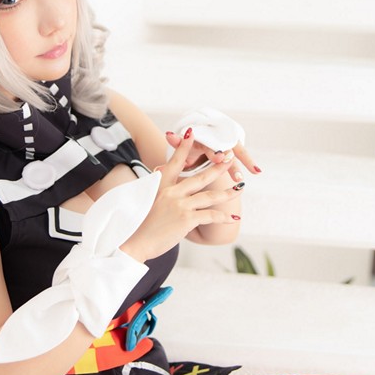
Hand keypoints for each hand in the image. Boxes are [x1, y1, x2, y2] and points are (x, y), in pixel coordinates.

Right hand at [120, 129, 242, 262]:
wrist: (133, 241)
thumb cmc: (139, 223)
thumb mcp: (146, 200)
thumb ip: (159, 189)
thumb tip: (162, 180)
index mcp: (161, 185)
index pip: (175, 162)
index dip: (184, 147)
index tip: (191, 132)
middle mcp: (172, 192)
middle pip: (200, 177)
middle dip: (218, 167)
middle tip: (230, 157)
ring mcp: (180, 205)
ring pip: (210, 196)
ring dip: (228, 192)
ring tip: (240, 187)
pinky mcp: (186, 219)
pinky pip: (210, 216)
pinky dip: (224, 217)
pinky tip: (234, 217)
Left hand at [164, 130, 260, 183]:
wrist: (197, 139)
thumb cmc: (188, 147)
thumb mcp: (182, 146)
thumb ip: (177, 141)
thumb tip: (168, 135)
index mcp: (202, 137)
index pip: (209, 143)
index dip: (214, 151)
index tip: (219, 157)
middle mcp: (216, 138)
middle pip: (225, 146)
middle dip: (229, 156)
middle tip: (232, 161)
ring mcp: (226, 144)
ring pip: (236, 151)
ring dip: (242, 162)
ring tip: (242, 175)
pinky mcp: (232, 150)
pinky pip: (242, 156)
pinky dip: (249, 162)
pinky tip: (257, 171)